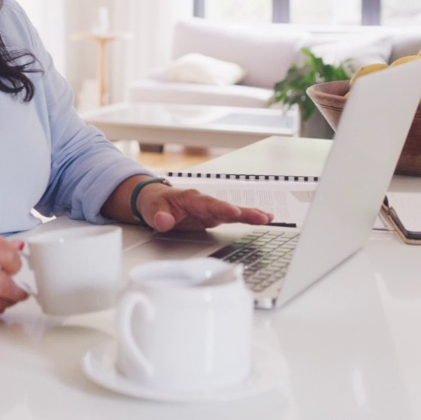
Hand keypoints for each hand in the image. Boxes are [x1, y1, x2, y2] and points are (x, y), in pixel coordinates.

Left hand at [137, 184, 273, 232]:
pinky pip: (233, 218)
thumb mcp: (151, 209)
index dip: (223, 208)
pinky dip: (247, 219)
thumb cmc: (155, 202)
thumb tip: (164, 221)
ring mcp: (211, 210)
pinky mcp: (213, 217)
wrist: (154, 201)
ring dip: (251, 215)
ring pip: (234, 212)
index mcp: (191, 198)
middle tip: (263, 217)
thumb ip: (158, 216)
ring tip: (269, 219)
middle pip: (228, 207)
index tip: (235, 213)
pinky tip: (262, 220)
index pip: (210, 204)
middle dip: (245, 212)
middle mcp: (205, 202)